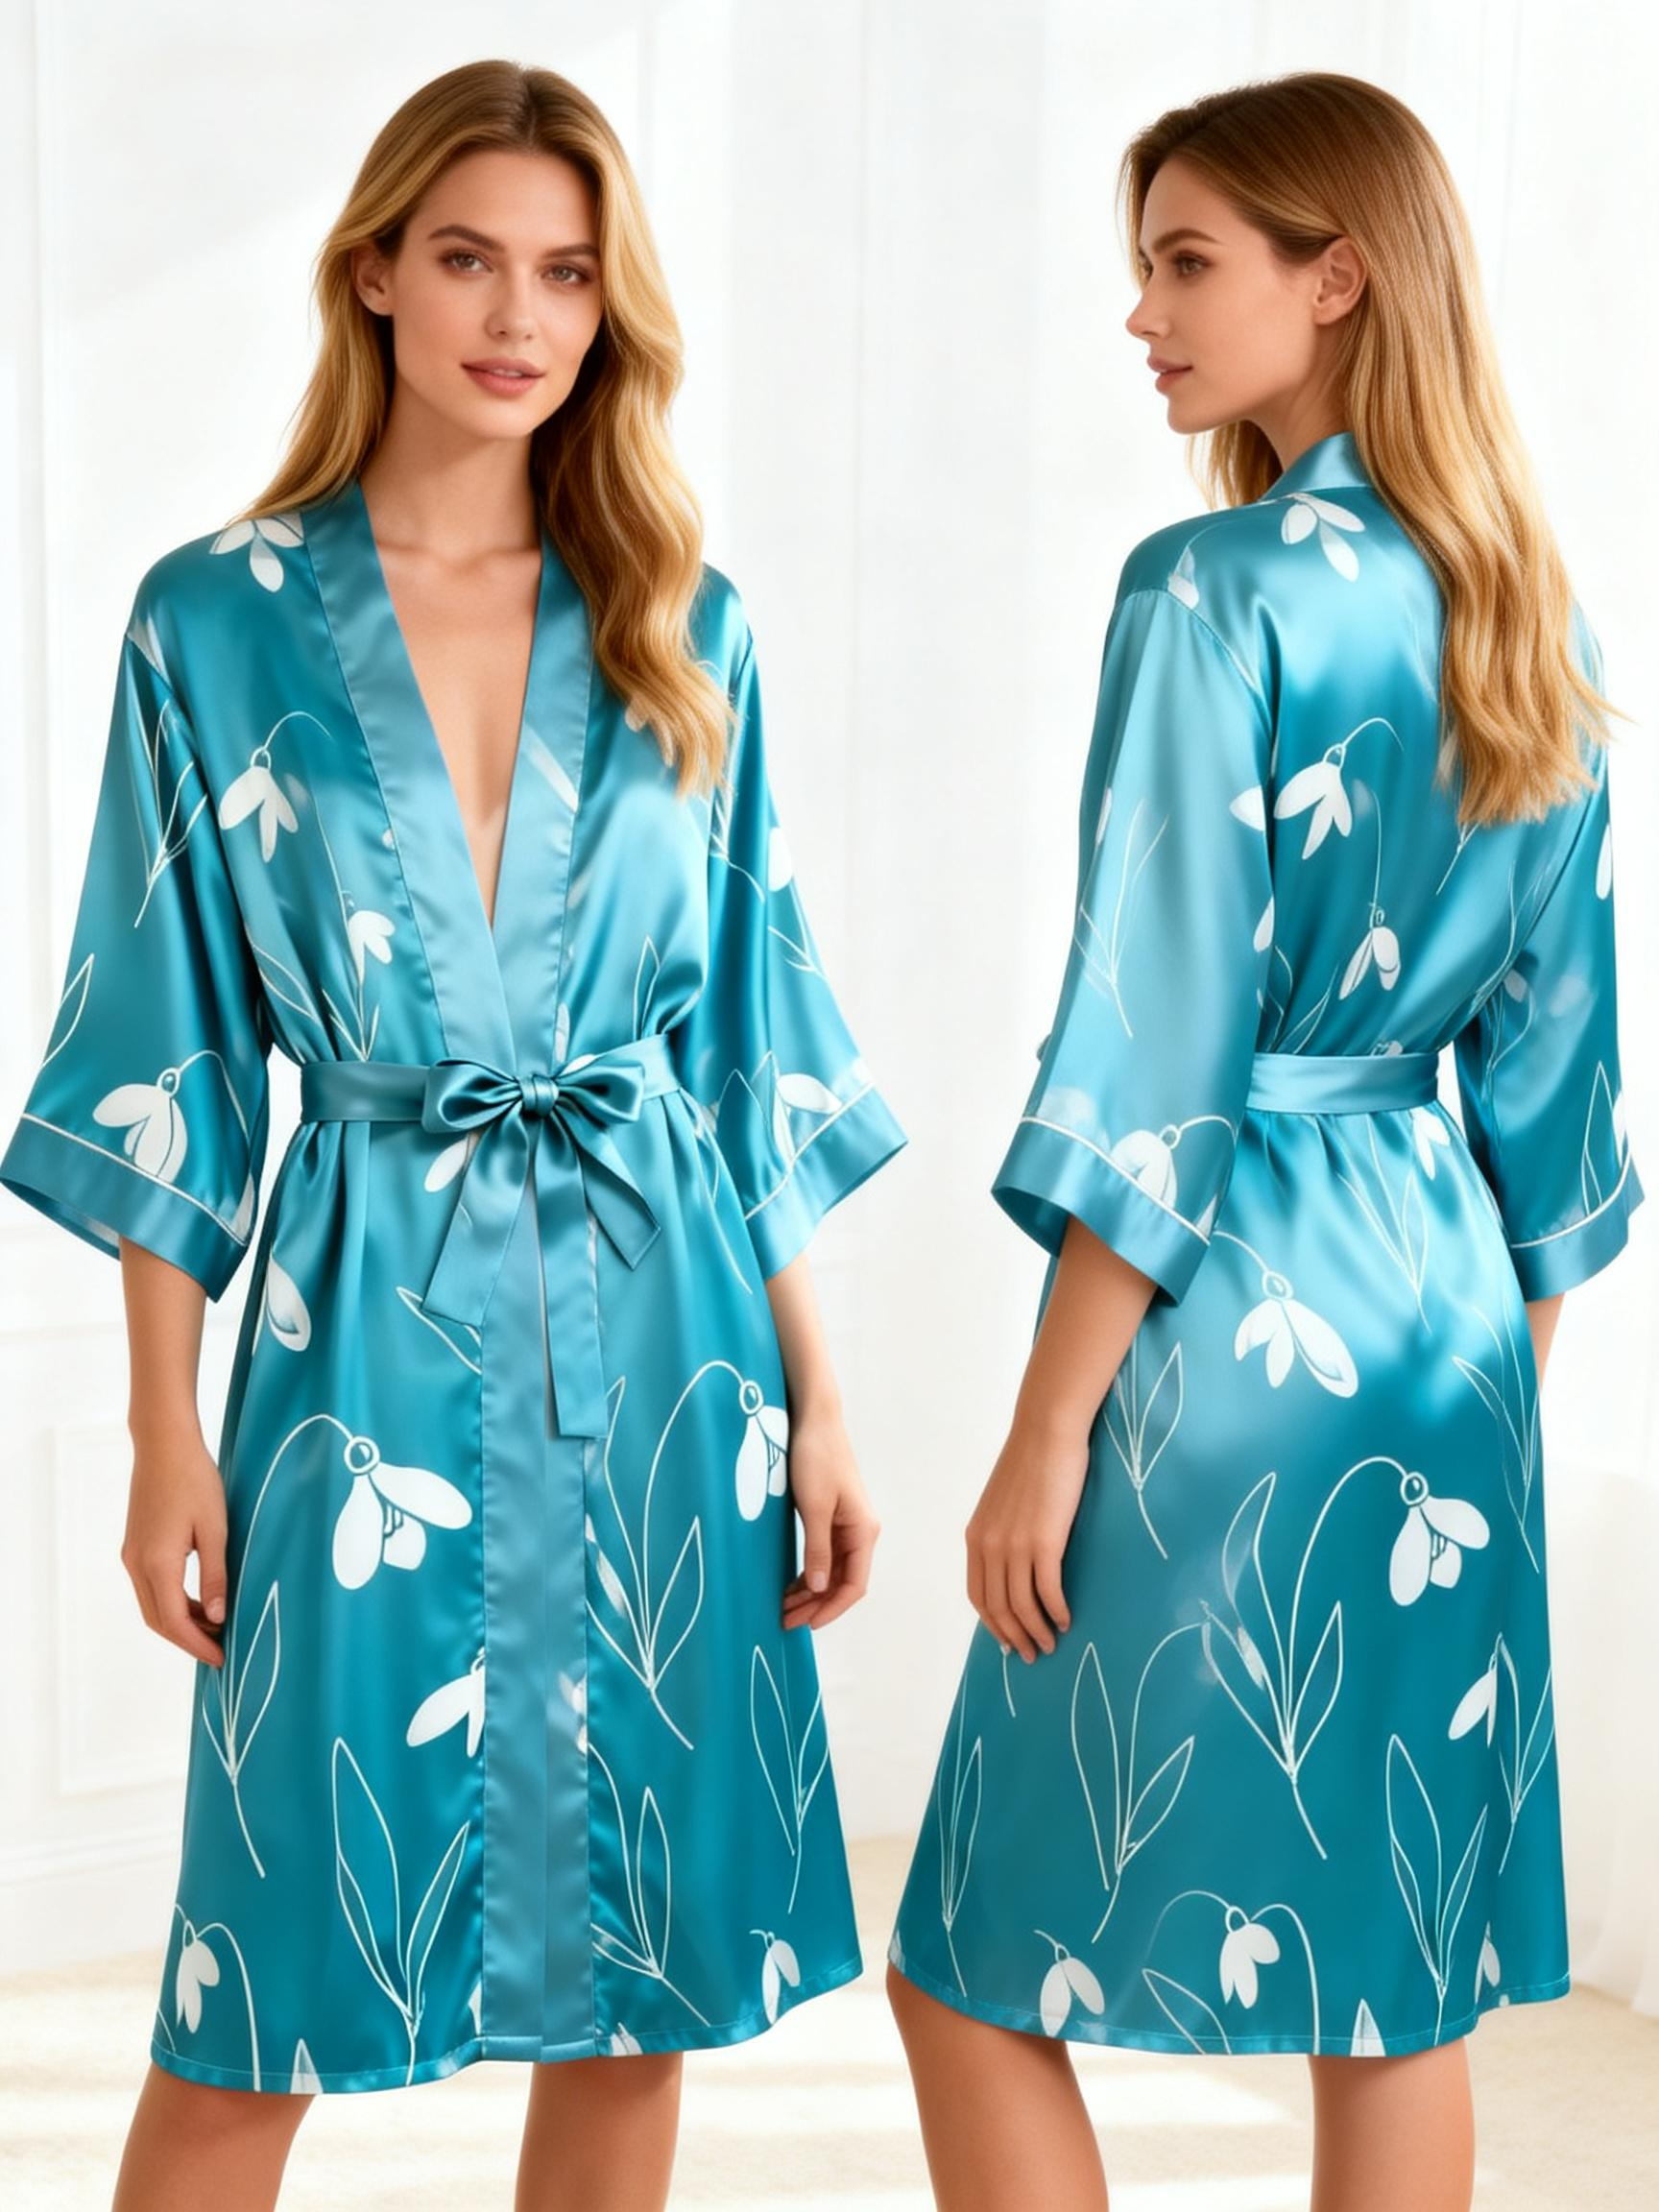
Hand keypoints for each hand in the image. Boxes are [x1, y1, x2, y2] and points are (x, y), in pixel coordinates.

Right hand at [121, 1417, 229, 1666]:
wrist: (163, 1444)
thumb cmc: (194, 1480)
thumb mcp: (215, 1529)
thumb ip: (215, 1576)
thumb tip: (217, 1617)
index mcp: (156, 1563)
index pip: (174, 1622)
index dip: (197, 1645)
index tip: (221, 1659)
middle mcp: (136, 1564)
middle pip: (158, 1620)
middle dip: (188, 1640)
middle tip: (220, 1651)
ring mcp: (132, 1555)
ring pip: (153, 1605)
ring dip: (181, 1621)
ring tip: (215, 1627)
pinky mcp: (135, 1545)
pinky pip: (151, 1587)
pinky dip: (173, 1602)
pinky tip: (199, 1601)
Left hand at [780, 1404, 879, 1631]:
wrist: (815, 1421)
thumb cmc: (816, 1459)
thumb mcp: (814, 1507)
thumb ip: (818, 1549)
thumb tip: (819, 1589)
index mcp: (863, 1532)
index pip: (854, 1585)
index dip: (831, 1609)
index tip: (806, 1625)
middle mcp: (860, 1533)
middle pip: (843, 1582)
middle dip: (817, 1605)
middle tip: (785, 1621)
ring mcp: (847, 1526)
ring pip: (833, 1571)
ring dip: (811, 1592)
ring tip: (784, 1608)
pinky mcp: (833, 1517)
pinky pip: (825, 1555)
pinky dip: (810, 1573)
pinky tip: (791, 1585)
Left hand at [965, 1408, 1090, 1661]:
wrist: (1046, 1432)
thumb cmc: (1030, 1462)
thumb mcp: (1002, 1503)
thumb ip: (1002, 1533)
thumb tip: (1015, 1563)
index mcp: (976, 1537)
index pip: (978, 1595)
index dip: (993, 1624)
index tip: (1009, 1641)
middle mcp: (989, 1546)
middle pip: (998, 1608)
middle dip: (1015, 1637)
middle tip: (1033, 1655)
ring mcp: (1015, 1545)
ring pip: (1021, 1605)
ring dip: (1036, 1632)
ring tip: (1052, 1644)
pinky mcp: (1044, 1542)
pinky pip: (1048, 1591)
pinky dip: (1056, 1612)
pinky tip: (1066, 1620)